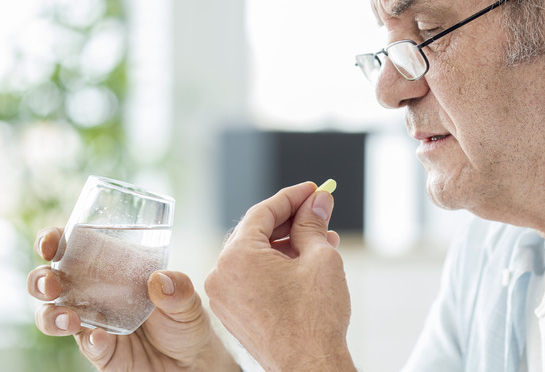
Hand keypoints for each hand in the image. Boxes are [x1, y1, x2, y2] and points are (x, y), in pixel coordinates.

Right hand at [27, 227, 238, 371]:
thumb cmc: (183, 320)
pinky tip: (100, 338)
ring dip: (51, 315)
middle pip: (50, 281)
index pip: (72, 247)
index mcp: (109, 267)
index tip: (50, 244)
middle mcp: (92, 293)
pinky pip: (87, 345)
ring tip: (68, 319)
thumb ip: (179, 289)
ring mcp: (92, 323)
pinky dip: (90, 341)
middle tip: (51, 285)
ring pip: (53, 316)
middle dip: (41, 280)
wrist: (191, 361)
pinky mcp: (100, 351)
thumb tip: (160, 280)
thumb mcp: (188, 300)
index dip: (53, 241)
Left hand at [205, 182, 354, 371]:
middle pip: (257, 232)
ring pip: (256, 256)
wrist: (310, 366)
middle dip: (292, 220)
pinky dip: (277, 266)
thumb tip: (317, 202)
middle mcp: (222, 275)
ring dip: (288, 244)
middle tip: (319, 210)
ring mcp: (225, 297)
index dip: (292, 196)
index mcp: (237, 257)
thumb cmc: (314, 320)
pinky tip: (305, 262)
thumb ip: (313, 223)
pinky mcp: (235, 313)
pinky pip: (253, 277)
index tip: (313, 190)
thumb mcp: (320, 257)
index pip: (263, 212)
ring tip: (322, 238)